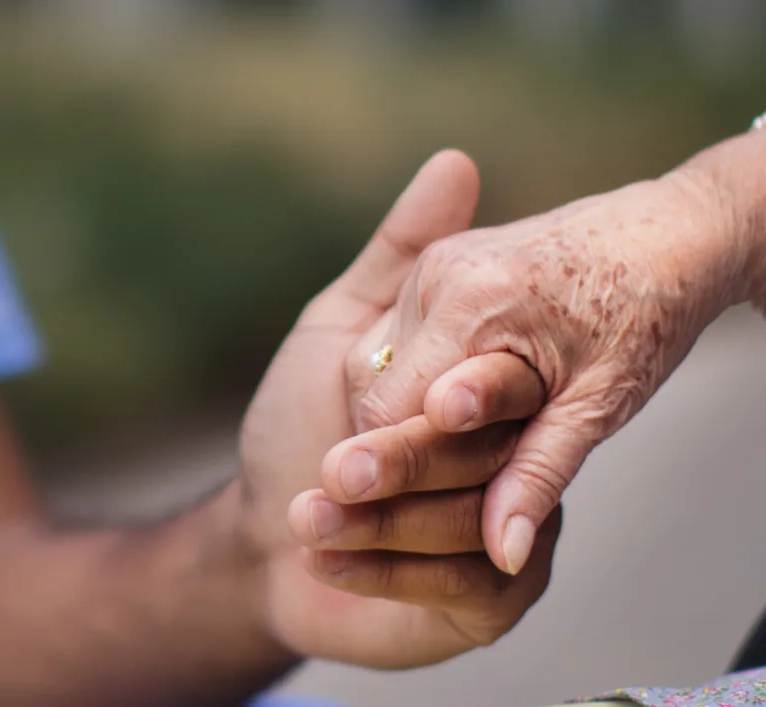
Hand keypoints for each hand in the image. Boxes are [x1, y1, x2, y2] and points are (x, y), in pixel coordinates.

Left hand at [237, 150, 558, 667]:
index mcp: (480, 396)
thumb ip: (398, 252)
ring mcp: (510, 537)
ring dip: (386, 525)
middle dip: (409, 464)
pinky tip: (333, 560)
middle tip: (341, 465)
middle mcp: (509, 462)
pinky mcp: (494, 602)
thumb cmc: (294, 428)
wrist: (255, 546)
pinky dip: (393, 575)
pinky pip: (469, 587)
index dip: (455, 396)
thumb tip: (456, 162)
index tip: (428, 397)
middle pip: (487, 460)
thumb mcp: (338, 329)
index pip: (489, 390)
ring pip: (474, 528)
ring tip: (310, 515)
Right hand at [329, 172, 749, 573]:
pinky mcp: (438, 263)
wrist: (673, 231)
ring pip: (379, 367)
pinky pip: (399, 338)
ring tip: (469, 442)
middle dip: (399, 445)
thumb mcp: (600, 406)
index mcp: (472, 306)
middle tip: (437, 490)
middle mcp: (438, 275)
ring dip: (407, 413)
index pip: (389, 414)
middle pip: (374, 391)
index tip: (408, 515)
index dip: (398, 470)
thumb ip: (538, 477)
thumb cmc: (648, 314)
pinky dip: (419, 380)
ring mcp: (434, 264)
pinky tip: (466, 403)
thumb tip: (503, 555)